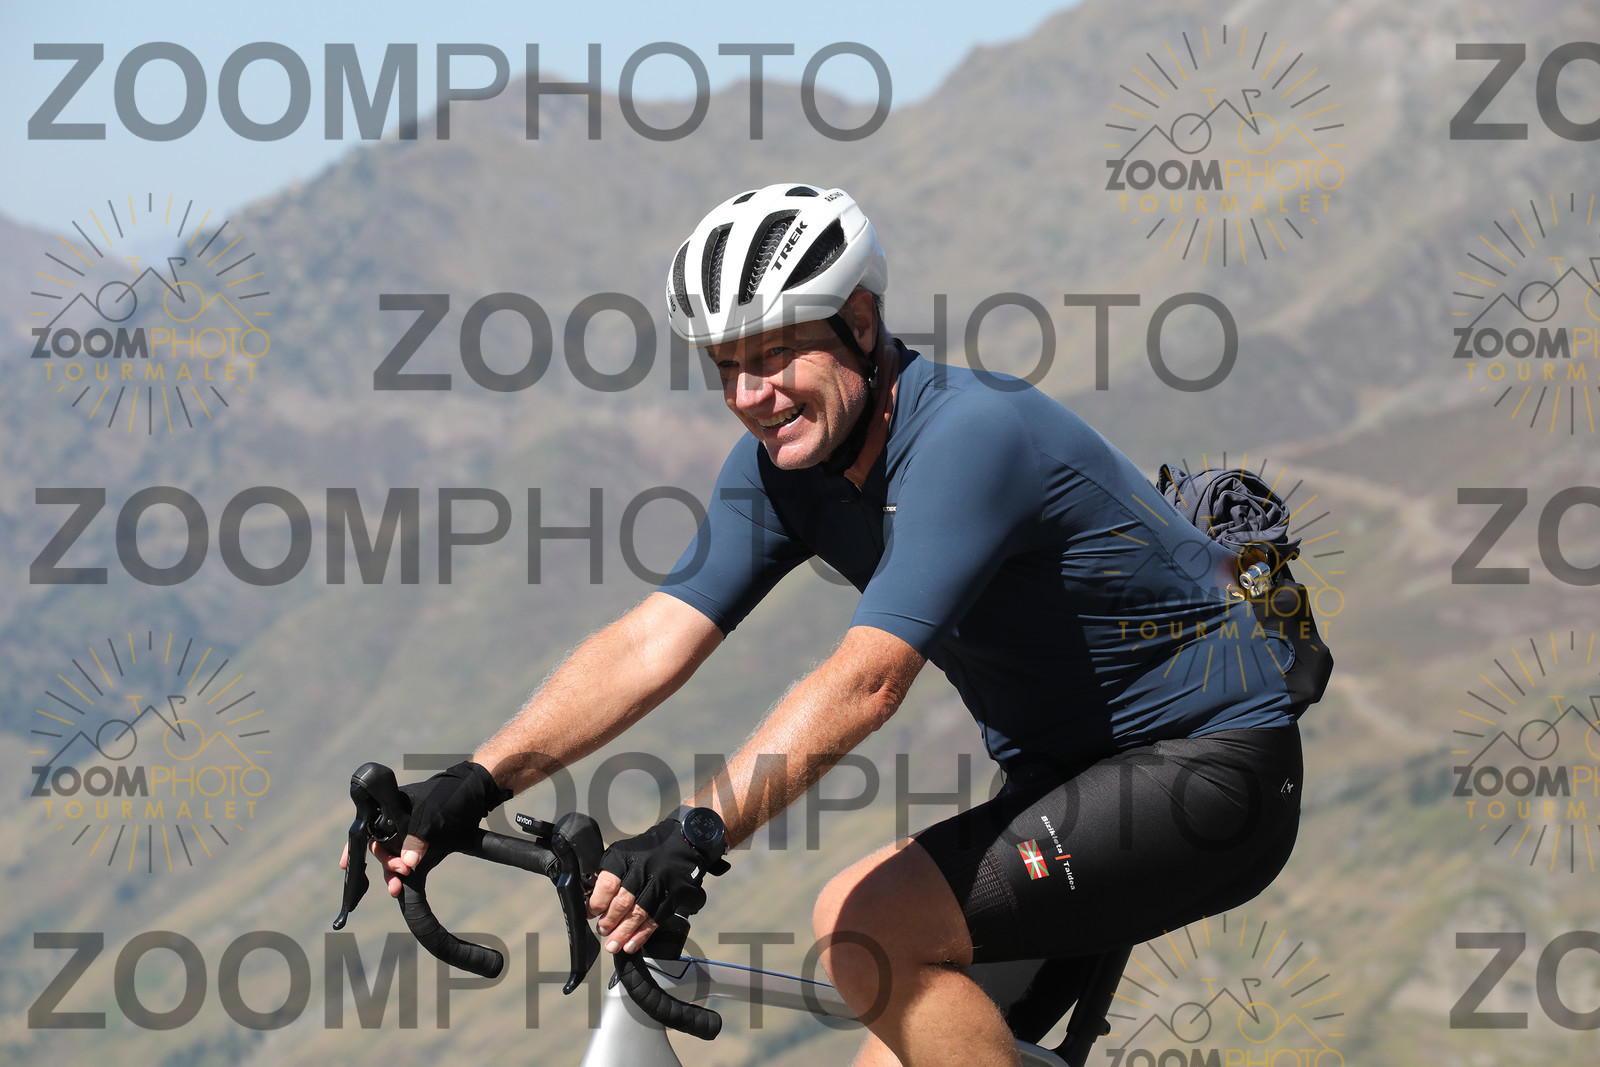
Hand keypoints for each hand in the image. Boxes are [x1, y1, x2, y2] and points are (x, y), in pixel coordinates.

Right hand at [361, 761, 509, 896]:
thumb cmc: (451, 796)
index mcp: (391, 808)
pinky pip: (408, 858)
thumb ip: (418, 837)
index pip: (367, 828)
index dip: (354, 847)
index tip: (346, 865)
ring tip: (396, 888)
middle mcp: (396, 820)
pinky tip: (401, 885)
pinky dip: (404, 871)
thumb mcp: (433, 816)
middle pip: (380, 846)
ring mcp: (409, 832)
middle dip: (385, 863)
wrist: (477, 793)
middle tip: (400, 874)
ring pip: (394, 855)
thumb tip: (407, 862)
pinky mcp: (423, 842)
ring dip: (393, 872)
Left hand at [587, 814, 729, 953]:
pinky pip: (655, 919)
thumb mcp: (625, 852)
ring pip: (638, 913)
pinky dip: (642, 934)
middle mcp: (643, 869)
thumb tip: (592, 900)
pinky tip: (631, 944)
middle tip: (602, 930)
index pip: (608, 884)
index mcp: (626, 857)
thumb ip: (609, 874)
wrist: (684, 844)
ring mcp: (660, 883)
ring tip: (613, 945)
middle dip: (609, 921)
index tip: (590, 913)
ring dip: (624, 933)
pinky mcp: (673, 895)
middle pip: (623, 901)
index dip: (596, 903)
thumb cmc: (649, 851)